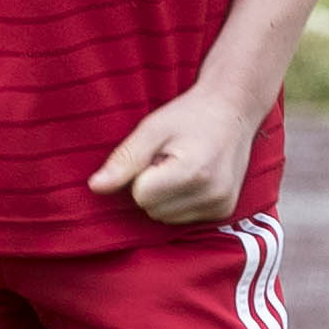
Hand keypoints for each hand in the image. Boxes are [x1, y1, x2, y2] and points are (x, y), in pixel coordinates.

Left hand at [82, 85, 252, 229]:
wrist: (233, 110)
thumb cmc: (189, 115)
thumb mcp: (152, 128)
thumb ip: (124, 159)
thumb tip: (95, 187)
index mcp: (194, 172)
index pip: (140, 194)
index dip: (140, 173)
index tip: (157, 153)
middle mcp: (212, 194)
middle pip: (151, 209)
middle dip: (151, 186)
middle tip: (169, 158)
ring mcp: (221, 205)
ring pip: (164, 218)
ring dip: (164, 196)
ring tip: (182, 167)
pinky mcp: (224, 211)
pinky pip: (182, 219)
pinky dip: (179, 201)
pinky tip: (193, 177)